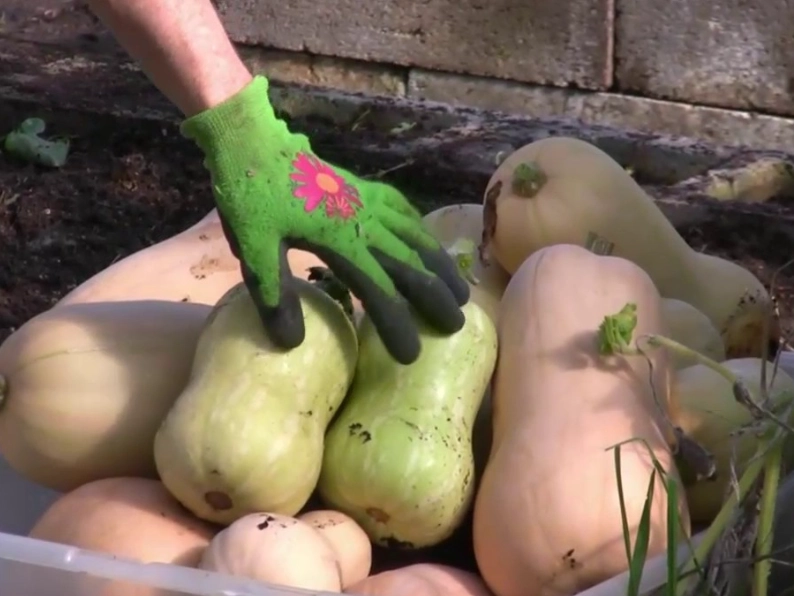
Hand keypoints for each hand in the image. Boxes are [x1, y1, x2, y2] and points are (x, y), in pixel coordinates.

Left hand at [181, 76, 469, 363]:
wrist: (251, 141)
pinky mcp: (360, 187)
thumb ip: (274, 294)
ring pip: (414, 236)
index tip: (411, 353)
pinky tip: (426, 239)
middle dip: (435, 296)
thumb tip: (291, 343)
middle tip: (456, 324)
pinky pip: (401, 209)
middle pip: (410, 263)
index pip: (379, 290)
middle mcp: (363, 221)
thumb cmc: (250, 196)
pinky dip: (419, 229)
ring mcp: (366, 201)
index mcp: (339, 240)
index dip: (398, 323)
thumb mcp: (254, 249)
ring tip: (460, 289)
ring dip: (440, 264)